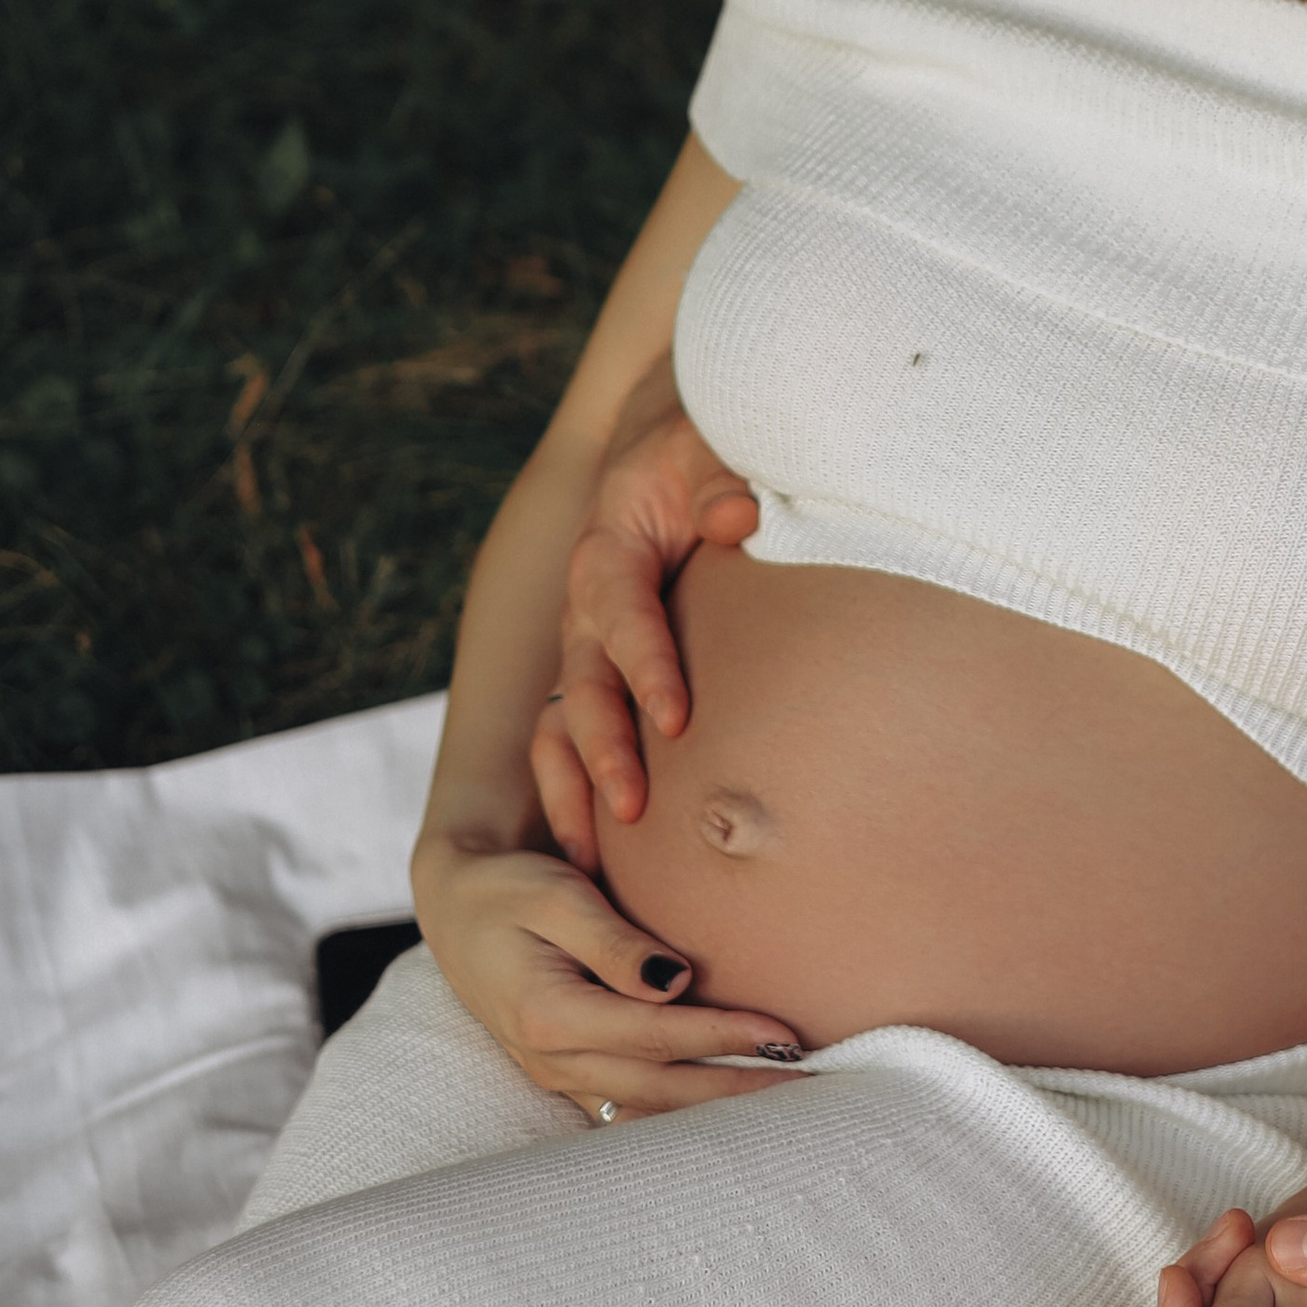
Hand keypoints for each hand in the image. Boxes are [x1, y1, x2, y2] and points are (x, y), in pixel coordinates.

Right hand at [412, 830, 803, 1118]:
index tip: (783, 1032)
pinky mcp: (564, 1072)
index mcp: (550, 1016)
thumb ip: (614, 943)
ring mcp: (556, 1073)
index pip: (658, 1036)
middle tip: (808, 1083)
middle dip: (736, 1088)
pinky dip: (678, 1109)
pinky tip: (725, 1109)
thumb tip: (677, 980)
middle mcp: (552, 1059)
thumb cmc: (508, 888)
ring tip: (781, 1100)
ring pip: (647, 1107)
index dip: (724, 1037)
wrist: (454, 903)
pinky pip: (628, 1105)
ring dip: (713, 1107)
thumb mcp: (557, 897)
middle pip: (662, 1087)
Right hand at [531, 392, 758, 861]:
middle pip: (584, 684)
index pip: (623, 613)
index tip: (677, 719)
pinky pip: (573, 737)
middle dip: (603, 750)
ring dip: (577, 788)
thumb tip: (740, 518)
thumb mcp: (705, 445)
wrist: (663, 450)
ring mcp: (588, 647)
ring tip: (595, 860)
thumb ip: (720, 481)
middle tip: (631, 809)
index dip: (648, 666)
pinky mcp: (603, 672)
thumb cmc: (694, 449)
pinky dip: (576, 792)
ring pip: (567, 723)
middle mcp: (586, 606)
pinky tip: (596, 855)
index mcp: (608, 549)